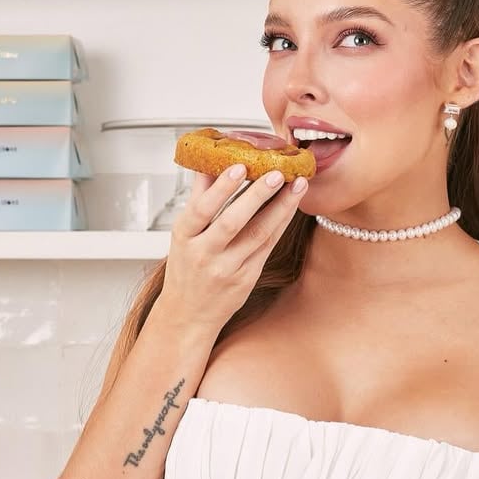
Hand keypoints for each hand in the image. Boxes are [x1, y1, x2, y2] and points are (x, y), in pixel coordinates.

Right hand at [158, 163, 307, 337]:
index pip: (202, 209)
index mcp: (184, 237)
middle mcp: (204, 254)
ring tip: (296, 185)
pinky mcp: (246, 280)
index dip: (221, 188)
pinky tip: (291, 207)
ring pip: (257, 235)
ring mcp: (226, 269)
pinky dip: (280, 225)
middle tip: (278, 172)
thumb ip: (198, 199)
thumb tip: (208, 163)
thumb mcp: (182, 235)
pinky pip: (267, 248)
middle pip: (233, 222)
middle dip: (257, 195)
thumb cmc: (185, 270)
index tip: (239, 165)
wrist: (188, 315)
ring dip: (280, 208)